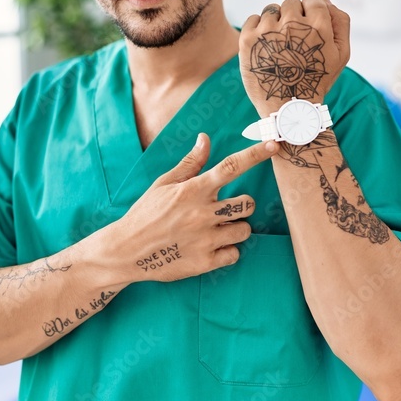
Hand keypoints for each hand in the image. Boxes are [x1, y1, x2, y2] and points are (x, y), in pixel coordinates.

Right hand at [97, 133, 276, 284]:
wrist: (126, 251)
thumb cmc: (146, 214)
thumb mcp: (164, 184)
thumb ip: (190, 164)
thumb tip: (205, 139)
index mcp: (193, 190)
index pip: (231, 167)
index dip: (254, 155)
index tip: (273, 146)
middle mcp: (202, 213)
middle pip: (248, 203)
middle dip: (243, 205)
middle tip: (225, 210)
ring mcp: (205, 239)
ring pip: (244, 230)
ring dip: (235, 229)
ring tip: (216, 230)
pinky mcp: (205, 262)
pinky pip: (234, 254)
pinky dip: (227, 251)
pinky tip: (211, 248)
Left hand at [239, 0, 350, 116]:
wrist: (288, 106)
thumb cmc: (317, 79)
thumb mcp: (342, 53)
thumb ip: (340, 21)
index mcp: (318, 26)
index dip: (311, 10)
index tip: (308, 26)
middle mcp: (292, 24)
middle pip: (291, 2)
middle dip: (293, 17)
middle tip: (294, 41)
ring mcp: (268, 30)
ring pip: (272, 9)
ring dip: (276, 22)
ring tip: (279, 46)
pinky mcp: (248, 38)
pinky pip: (254, 18)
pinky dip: (259, 29)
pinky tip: (266, 47)